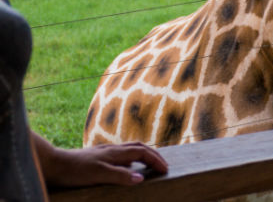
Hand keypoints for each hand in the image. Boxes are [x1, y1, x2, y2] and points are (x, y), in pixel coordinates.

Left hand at [38, 138, 168, 188]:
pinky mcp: (96, 157)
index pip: (143, 153)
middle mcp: (112, 149)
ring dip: (143, 154)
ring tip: (148, 163)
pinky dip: (129, 157)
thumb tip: (141, 179)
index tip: (165, 169)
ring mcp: (103, 152)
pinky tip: (124, 166)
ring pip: (129, 149)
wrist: (53, 163)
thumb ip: (120, 176)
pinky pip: (119, 154)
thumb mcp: (98, 175)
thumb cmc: (75, 170)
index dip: (156, 160)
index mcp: (115, 153)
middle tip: (162, 165)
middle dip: (153, 155)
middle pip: (139, 147)